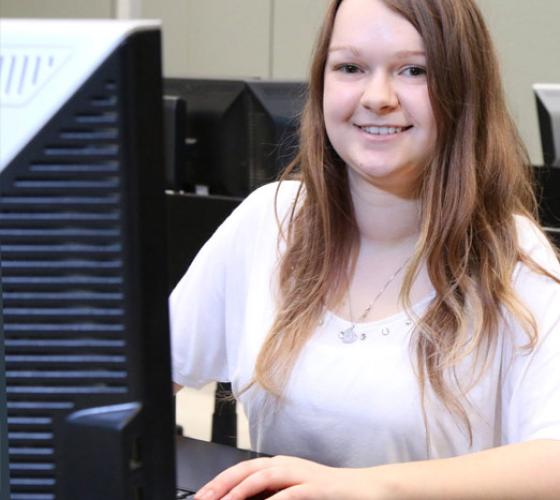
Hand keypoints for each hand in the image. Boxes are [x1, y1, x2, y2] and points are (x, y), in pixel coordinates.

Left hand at [193, 455, 380, 499]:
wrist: (365, 488)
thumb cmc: (326, 492)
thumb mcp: (292, 493)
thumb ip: (268, 496)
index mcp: (278, 466)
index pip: (241, 470)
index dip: (218, 483)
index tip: (200, 498)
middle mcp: (286, 465)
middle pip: (246, 470)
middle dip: (221, 485)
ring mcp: (301, 474)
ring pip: (263, 477)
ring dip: (240, 491)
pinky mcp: (316, 487)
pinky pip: (290, 493)